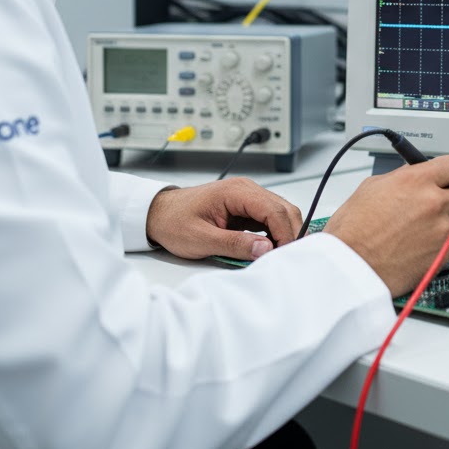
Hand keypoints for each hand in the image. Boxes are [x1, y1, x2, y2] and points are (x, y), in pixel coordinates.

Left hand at [145, 178, 302, 261]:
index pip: (275, 210)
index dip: (285, 233)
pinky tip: (267, 248)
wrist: (158, 213)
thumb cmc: (174, 222)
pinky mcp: (246, 207)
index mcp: (237, 192)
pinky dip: (274, 233)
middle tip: (284, 258)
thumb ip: (235, 244)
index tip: (284, 255)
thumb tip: (265, 249)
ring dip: (283, 233)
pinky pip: (269, 218)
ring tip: (276, 256)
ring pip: (280, 213)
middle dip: (289, 233)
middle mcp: (247, 189)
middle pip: (284, 209)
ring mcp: (247, 197)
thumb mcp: (201, 239)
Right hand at [322, 154, 448, 297]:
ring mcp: (441, 231)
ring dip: (448, 223)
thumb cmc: (353, 230)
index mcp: (417, 181)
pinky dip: (440, 245)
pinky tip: (419, 246)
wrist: (350, 266)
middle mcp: (434, 203)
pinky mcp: (442, 256)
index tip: (448, 177)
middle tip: (433, 204)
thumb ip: (402, 177)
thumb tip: (415, 173)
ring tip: (422, 229)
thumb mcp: (372, 186)